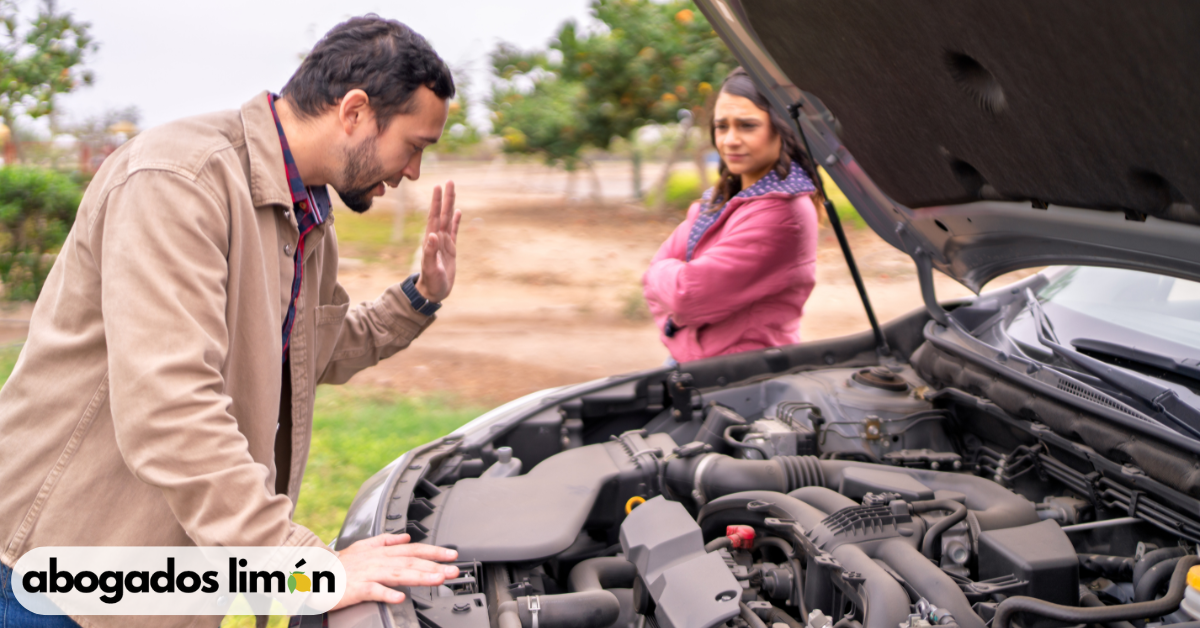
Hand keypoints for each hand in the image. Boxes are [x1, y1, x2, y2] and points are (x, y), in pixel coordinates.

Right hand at [331, 533, 459, 609]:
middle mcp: (378, 560)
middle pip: (411, 561)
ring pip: (398, 574)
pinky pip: (374, 591)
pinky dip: (387, 593)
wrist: (313, 575)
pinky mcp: (356, 588)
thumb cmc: (339, 565)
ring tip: (437, 580)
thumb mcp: (363, 546)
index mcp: (381, 552)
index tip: (452, 554)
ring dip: (419, 576)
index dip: (434, 551)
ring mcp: (368, 574)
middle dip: (435, 565)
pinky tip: (400, 597)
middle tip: (454, 570)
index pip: (413, 549)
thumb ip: (386, 541)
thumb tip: (406, 536)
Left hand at [414, 181, 461, 302]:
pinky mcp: (450, 249)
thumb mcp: (430, 268)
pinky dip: (456, 221)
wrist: (433, 292)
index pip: (435, 217)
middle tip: (449, 181)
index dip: (436, 202)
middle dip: (445, 198)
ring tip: (453, 191)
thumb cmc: (431, 281)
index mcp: (431, 240)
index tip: (438, 187)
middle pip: (443, 213)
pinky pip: (454, 231)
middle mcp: (437, 237)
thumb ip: (429, 252)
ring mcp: (444, 242)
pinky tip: (458, 211)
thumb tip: (432, 235)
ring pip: (449, 219)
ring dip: (451, 205)